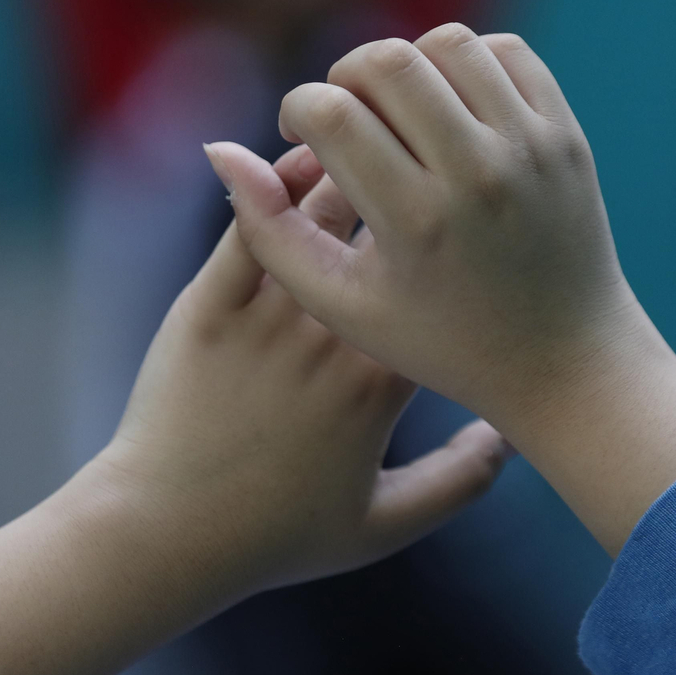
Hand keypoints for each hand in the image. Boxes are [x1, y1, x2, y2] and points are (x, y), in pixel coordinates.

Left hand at [96, 141, 513, 591]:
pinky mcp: (209, 305)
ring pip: (319, 215)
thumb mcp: (384, 527)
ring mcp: (271, 317)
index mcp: (386, 380)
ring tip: (358, 136)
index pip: (439, 283)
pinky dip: (273, 181)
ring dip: (344, 166)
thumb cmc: (275, 538)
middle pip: (385, 230)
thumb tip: (509, 440)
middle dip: (406, 180)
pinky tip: (296, 155)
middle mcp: (336, 337)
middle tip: (413, 148)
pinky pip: (249, 226)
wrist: (167, 534)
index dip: (453, 243)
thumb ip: (461, 482)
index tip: (462, 218)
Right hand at [207, 24, 675, 553]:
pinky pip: (505, 52)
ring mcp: (531, 149)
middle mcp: (479, 177)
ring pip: (448, 43)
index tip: (298, 131)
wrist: (566, 359)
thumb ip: (270, 231)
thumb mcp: (342, 304)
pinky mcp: (566, 135)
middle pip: (389, 61)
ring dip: (405, 62)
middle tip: (344, 112)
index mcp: (417, 222)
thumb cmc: (439, 339)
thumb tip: (220, 149)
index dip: (298, 107)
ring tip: (394, 108)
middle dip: (346, 74)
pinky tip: (446, 106)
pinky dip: (464, 62)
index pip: (335, 113)